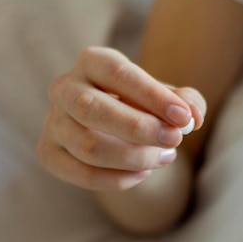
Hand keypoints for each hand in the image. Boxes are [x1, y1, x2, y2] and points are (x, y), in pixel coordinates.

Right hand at [38, 46, 205, 190]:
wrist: (119, 130)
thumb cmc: (147, 107)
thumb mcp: (172, 100)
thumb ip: (188, 102)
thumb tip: (192, 116)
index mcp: (93, 62)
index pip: (119, 75)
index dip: (152, 97)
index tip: (183, 117)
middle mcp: (65, 88)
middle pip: (92, 109)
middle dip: (139, 129)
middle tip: (175, 141)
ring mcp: (53, 122)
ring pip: (88, 146)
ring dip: (134, 157)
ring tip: (165, 157)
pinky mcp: (50, 153)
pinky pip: (81, 173)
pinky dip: (117, 179)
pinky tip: (143, 173)